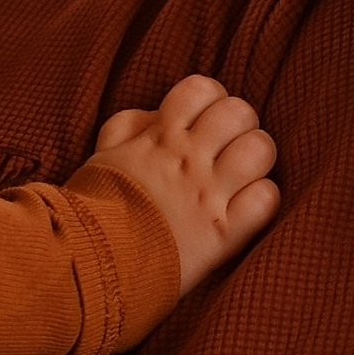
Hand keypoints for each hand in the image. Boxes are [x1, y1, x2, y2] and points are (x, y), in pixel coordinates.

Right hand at [90, 76, 278, 299]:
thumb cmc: (91, 211)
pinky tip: (245, 209)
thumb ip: (129, 128)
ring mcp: (207, 197)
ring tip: (242, 176)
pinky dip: (262, 200)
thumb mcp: (101, 156)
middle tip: (229, 149)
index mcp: (159, 138)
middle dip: (240, 125)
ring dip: (257, 160)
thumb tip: (159, 117)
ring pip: (260, 150)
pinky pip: (266, 199)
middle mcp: (188, 161)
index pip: (201, 89)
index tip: (204, 122)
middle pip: (239, 112)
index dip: (211, 100)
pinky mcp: (222, 236)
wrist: (87, 265)